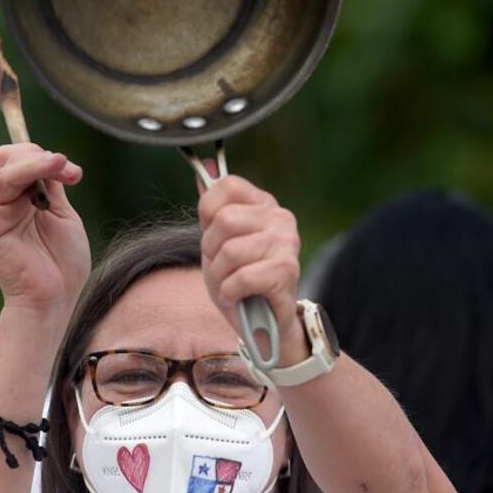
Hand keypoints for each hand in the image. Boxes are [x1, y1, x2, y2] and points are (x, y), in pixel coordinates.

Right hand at [0, 144, 89, 316]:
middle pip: (10, 158)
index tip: (74, 173)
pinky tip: (6, 179)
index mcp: (22, 196)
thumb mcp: (63, 215)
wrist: (57, 297)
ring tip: (57, 166)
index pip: (23, 159)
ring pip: (3, 173)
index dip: (47, 158)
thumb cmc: (62, 262)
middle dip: (39, 158)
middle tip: (67, 171)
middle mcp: (3, 201)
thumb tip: (51, 157)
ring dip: (31, 166)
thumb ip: (52, 185)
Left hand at [198, 175, 304, 365]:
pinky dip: (230, 292)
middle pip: (224, 220)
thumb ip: (213, 205)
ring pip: (229, 252)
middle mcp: (280, 218)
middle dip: (211, 250)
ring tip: (231, 285)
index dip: (208, 213)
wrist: (264, 325)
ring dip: (220, 277)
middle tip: (223, 267)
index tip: (214, 236)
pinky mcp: (287, 271)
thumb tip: (204, 167)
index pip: (226, 186)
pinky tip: (240, 297)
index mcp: (264, 204)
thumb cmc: (240, 280)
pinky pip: (241, 277)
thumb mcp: (218, 240)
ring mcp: (287, 243)